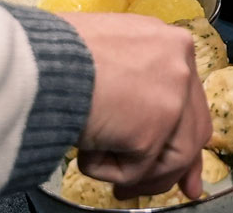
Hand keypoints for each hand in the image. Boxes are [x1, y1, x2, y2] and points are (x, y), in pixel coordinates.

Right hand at [63, 12, 211, 200]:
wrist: (41, 61)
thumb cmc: (58, 55)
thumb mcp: (109, 54)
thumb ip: (134, 81)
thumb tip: (137, 116)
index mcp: (170, 43)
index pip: (189, 96)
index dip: (182, 134)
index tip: (180, 166)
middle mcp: (181, 63)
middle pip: (192, 130)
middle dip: (176, 169)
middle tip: (150, 189)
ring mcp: (174, 96)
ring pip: (171, 157)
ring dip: (136, 174)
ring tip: (103, 170)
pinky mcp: (155, 128)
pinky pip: (136, 169)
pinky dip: (107, 170)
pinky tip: (85, 152)